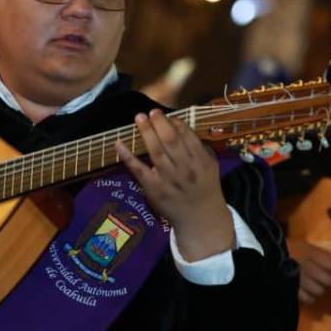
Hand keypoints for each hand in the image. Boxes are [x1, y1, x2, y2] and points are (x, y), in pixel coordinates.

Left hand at [115, 110, 232, 261]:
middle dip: (159, 123)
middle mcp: (185, 168)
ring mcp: (168, 178)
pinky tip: (119, 143)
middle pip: (170, 140)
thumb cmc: (204, 187)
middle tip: (151, 111)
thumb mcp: (210, 166)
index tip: (168, 115)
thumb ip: (199, 147)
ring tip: (139, 118)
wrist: (199, 218)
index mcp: (201, 161)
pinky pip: (138, 169)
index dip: (176, 122)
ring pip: (155, 151)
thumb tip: (181, 125)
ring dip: (146, 132)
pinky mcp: (153, 188)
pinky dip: (127, 156)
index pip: (187, 136)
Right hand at [287, 238, 330, 303]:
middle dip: (327, 280)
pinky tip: (307, 293)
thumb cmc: (288, 249)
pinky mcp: (292, 289)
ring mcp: (299, 279)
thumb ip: (323, 253)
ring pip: (319, 290)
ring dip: (318, 289)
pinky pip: (308, 298)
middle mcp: (306, 266)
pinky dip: (310, 297)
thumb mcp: (305, 246)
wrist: (266, 255)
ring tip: (314, 285)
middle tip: (322, 278)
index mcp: (309, 253)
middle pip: (328, 280)